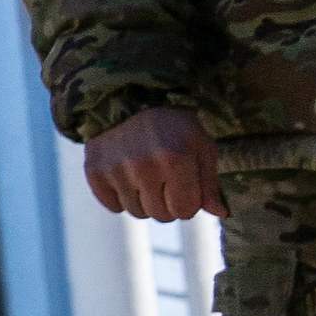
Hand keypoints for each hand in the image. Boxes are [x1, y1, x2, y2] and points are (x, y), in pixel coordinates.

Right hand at [85, 103, 219, 222]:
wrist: (127, 99)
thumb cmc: (173, 126)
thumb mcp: (200, 146)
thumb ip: (210, 182)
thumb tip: (221, 213)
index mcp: (175, 159)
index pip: (185, 211)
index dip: (188, 200)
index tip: (184, 183)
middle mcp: (143, 166)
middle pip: (161, 215)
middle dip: (166, 202)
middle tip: (164, 179)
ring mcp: (115, 169)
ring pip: (136, 212)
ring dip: (144, 200)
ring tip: (145, 175)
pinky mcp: (94, 170)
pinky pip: (112, 206)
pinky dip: (120, 197)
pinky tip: (126, 176)